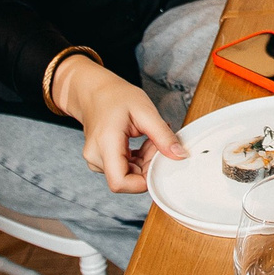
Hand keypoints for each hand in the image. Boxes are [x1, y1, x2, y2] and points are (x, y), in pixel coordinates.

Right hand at [57, 59, 186, 193]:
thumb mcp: (145, 111)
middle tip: (158, 143)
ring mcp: (96, 160)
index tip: (158, 163)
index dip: (143, 181)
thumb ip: (163, 136)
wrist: (94, 92)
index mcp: (105, 144)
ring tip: (150, 140)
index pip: (120, 182)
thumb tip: (179, 155)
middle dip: (149, 166)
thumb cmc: (115, 96)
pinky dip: (138, 160)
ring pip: (127, 175)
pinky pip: (123, 169)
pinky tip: (143, 144)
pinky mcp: (100, 161)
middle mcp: (96, 157)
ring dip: (145, 162)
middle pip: (127, 179)